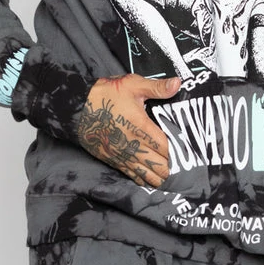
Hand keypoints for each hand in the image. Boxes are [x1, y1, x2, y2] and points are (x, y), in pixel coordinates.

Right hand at [77, 73, 180, 187]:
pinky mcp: (114, 160)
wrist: (77, 108)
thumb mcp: (132, 85)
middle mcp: (133, 145)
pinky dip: (143, 179)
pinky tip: (150, 180)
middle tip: (181, 165)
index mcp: (141, 127)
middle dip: (171, 167)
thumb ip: (156, 88)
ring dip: (159, 176)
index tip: (186, 150)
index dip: (178, 151)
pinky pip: (132, 175)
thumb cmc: (105, 95)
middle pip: (159, 166)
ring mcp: (123, 155)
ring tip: (168, 176)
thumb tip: (178, 83)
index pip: (166, 147)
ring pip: (147, 175)